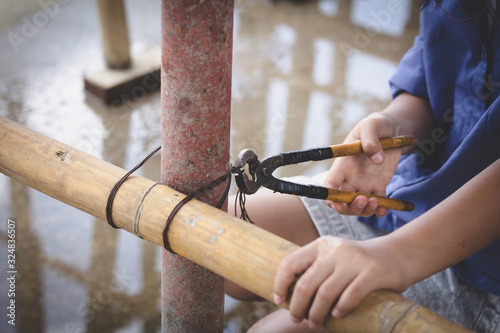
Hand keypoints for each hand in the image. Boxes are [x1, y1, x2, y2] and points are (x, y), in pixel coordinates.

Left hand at [273, 236, 410, 328]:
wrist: (397, 254)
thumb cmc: (358, 263)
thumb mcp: (334, 257)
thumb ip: (316, 269)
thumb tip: (288, 295)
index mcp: (321, 245)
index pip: (290, 262)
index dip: (280, 283)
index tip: (278, 300)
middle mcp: (335, 250)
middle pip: (306, 283)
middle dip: (297, 306)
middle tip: (296, 319)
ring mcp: (354, 260)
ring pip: (325, 293)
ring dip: (316, 313)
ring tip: (314, 323)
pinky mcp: (373, 273)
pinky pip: (351, 296)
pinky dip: (340, 309)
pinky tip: (336, 316)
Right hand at [323, 113, 401, 216]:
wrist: (392, 129)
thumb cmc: (376, 125)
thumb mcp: (371, 126)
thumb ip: (371, 140)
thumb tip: (377, 160)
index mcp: (343, 165)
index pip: (329, 186)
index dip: (330, 197)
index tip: (338, 203)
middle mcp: (350, 178)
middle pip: (342, 202)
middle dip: (350, 207)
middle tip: (364, 199)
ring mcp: (364, 184)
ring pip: (358, 207)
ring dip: (365, 211)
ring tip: (377, 203)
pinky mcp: (378, 186)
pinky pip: (376, 204)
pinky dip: (379, 210)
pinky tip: (384, 209)